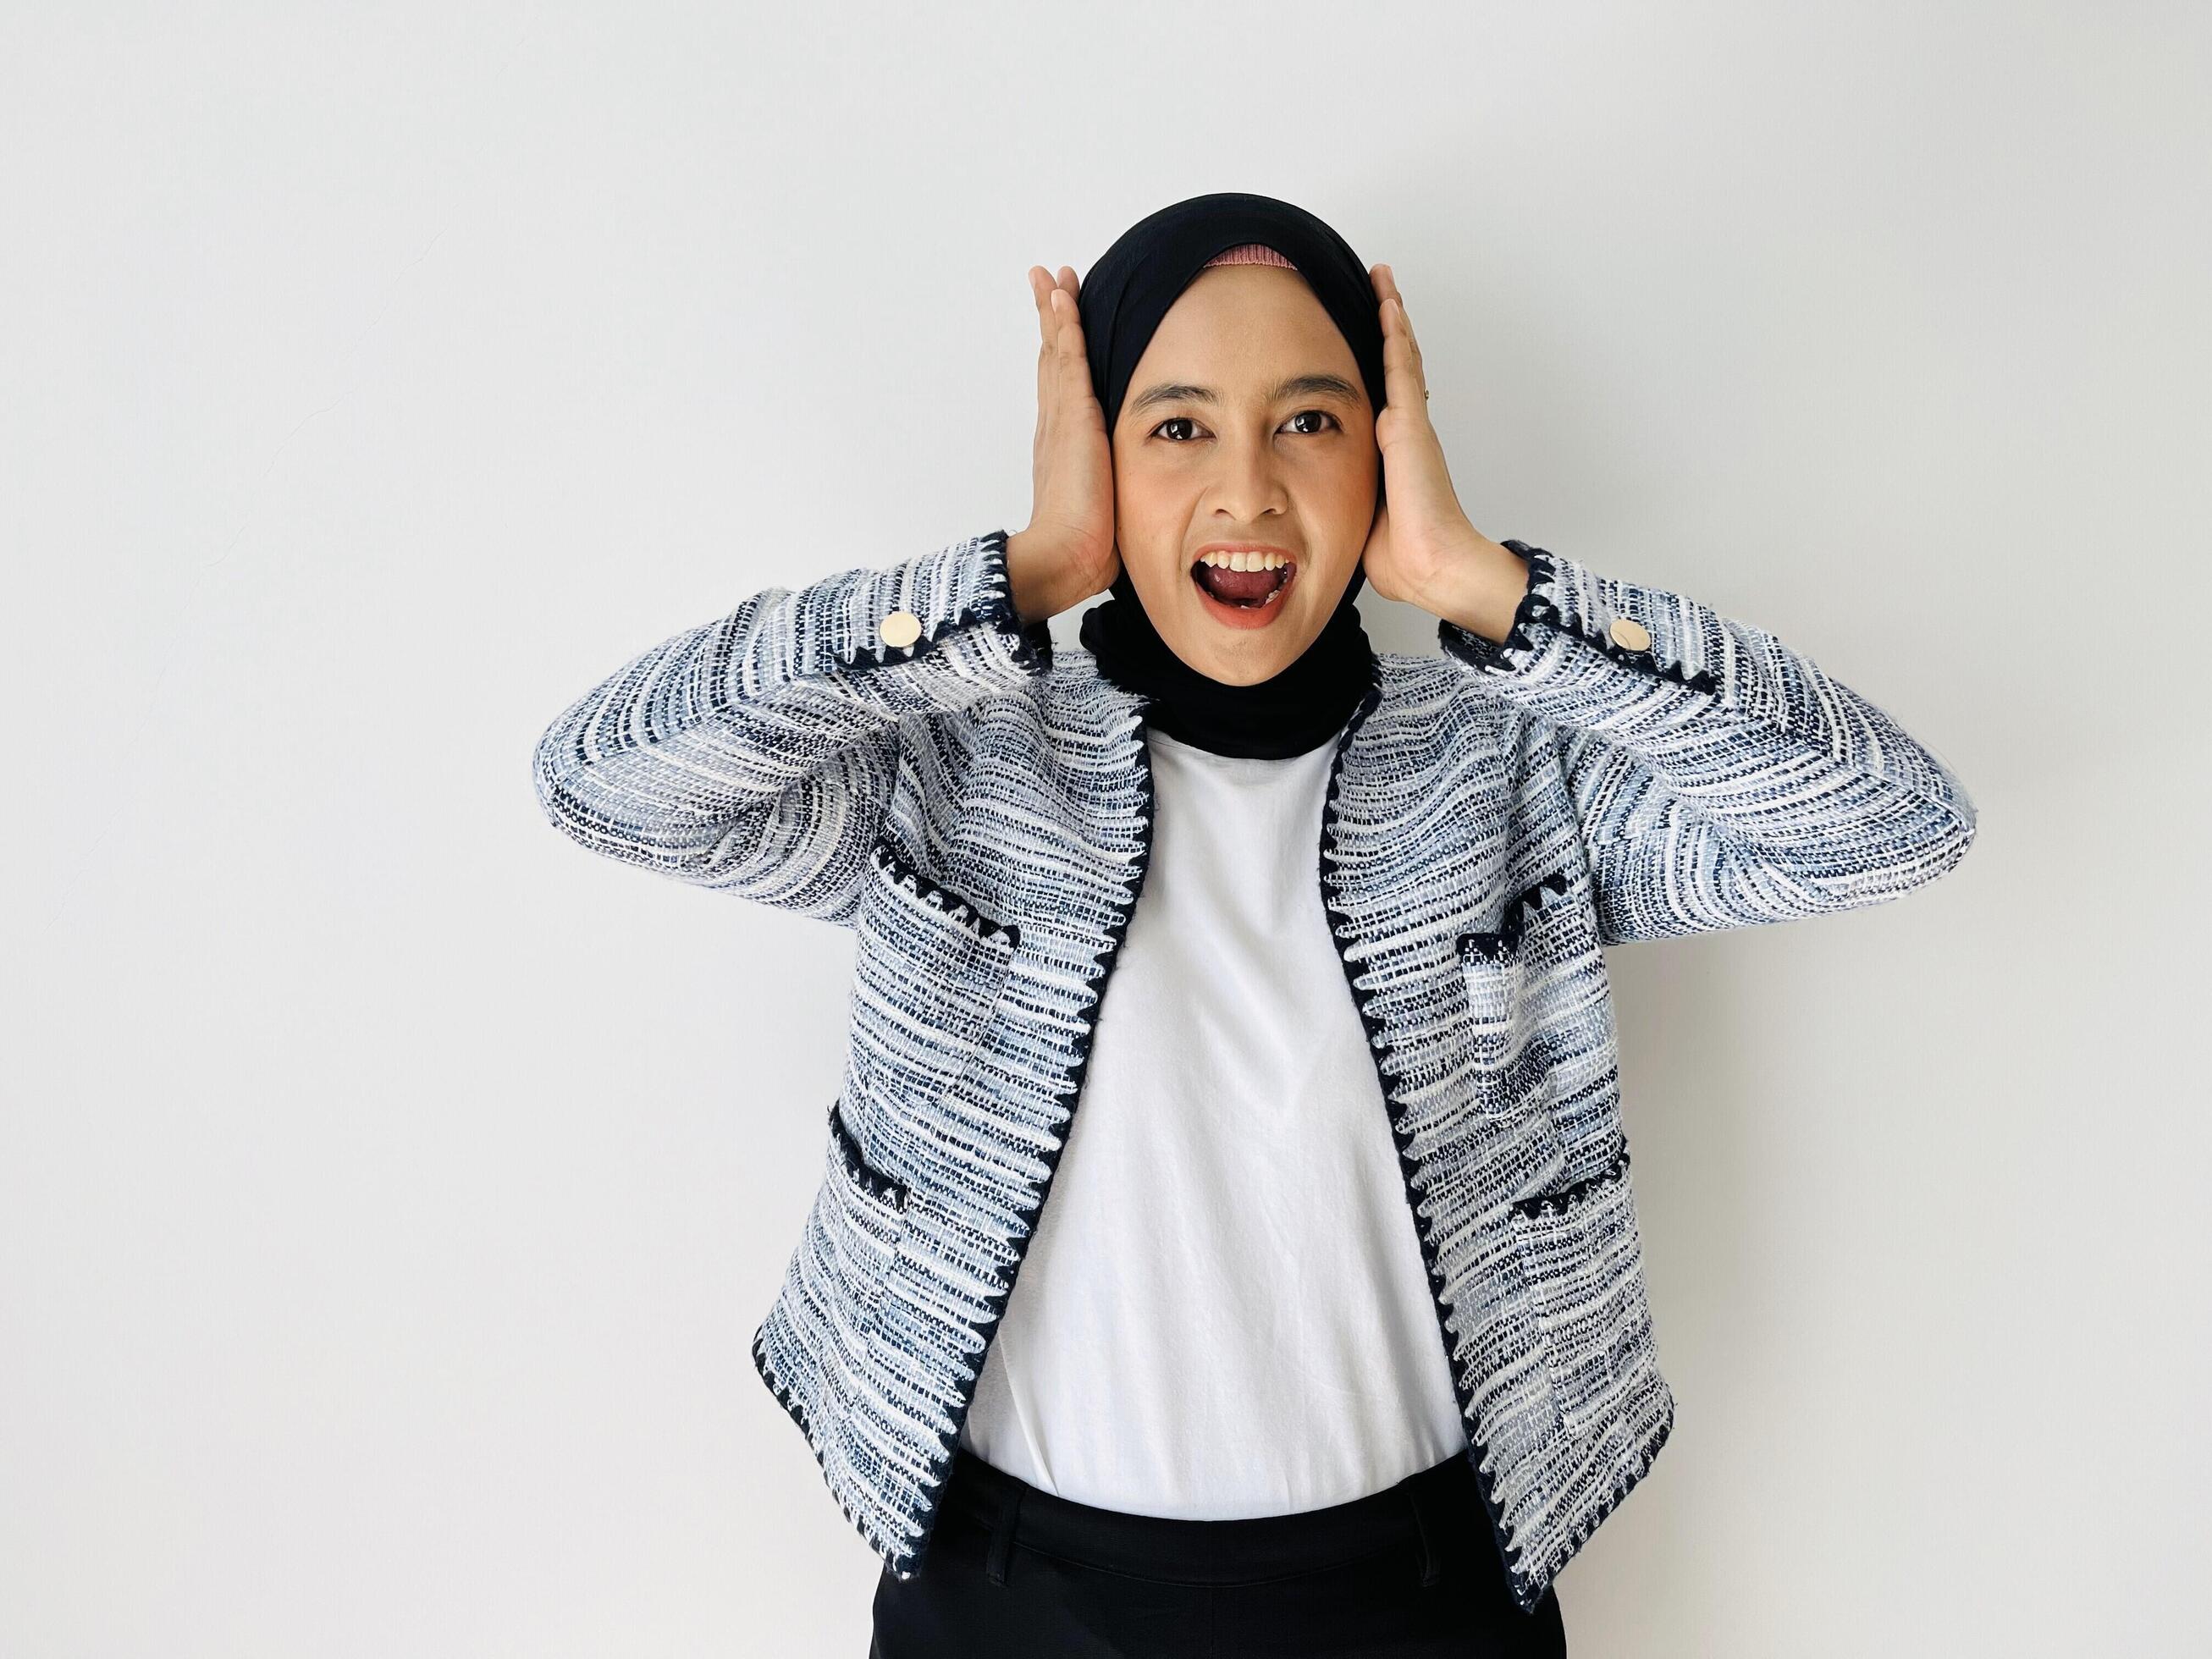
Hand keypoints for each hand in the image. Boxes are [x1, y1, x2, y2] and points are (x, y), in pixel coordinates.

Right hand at [1007, 266, 1118, 624]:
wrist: (1066, 554)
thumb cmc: (1086, 545)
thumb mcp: (1104, 506)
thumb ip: (1111, 492)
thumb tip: (1129, 502)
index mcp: (1062, 445)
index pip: (1060, 386)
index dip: (1059, 352)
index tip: (1059, 323)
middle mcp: (1055, 424)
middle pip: (1051, 357)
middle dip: (1050, 319)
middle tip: (1045, 282)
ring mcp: (1061, 416)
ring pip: (1056, 348)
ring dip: (1054, 310)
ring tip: (1049, 276)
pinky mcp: (1072, 415)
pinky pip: (1068, 356)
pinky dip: (1065, 324)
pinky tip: (1063, 296)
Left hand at [1358, 265, 1526, 638]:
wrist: (1430, 567)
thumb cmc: (1403, 556)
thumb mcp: (1364, 520)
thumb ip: (1351, 502)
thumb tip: (1326, 511)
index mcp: (1395, 453)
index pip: (1388, 397)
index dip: (1383, 364)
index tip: (1374, 337)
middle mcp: (1405, 432)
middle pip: (1397, 368)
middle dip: (1389, 328)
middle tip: (1381, 291)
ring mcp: (1410, 425)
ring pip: (1400, 357)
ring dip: (1392, 317)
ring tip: (1383, 281)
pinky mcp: (1409, 424)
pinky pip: (1400, 367)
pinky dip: (1393, 332)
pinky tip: (1387, 303)